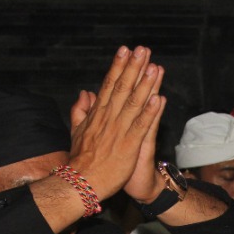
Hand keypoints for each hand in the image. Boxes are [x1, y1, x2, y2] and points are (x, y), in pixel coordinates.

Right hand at [65, 46, 165, 199]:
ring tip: (153, 66)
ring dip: (144, 84)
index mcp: (97, 114)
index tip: (125, 50)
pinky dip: (150, 112)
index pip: (109, 85)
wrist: (81, 183)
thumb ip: (80, 110)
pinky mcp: (129, 145)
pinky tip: (158, 98)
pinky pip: (141, 125)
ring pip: (134, 103)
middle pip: (122, 88)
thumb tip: (84, 92)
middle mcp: (108, 118)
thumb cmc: (80, 160)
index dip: (118, 67)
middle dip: (133, 67)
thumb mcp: (76, 131)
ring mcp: (119, 131)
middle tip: (142, 49)